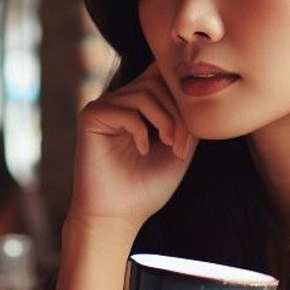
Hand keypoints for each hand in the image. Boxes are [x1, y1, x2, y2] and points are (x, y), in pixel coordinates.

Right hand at [70, 62, 195, 234]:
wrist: (118, 215)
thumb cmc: (147, 187)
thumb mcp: (180, 147)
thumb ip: (188, 117)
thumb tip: (199, 89)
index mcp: (139, 105)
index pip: (162, 74)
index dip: (182, 92)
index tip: (192, 131)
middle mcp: (120, 100)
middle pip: (157, 82)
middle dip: (178, 113)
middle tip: (181, 146)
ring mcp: (103, 107)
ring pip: (144, 94)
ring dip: (165, 121)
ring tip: (169, 148)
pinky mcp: (90, 117)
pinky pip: (125, 110)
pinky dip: (140, 130)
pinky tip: (142, 151)